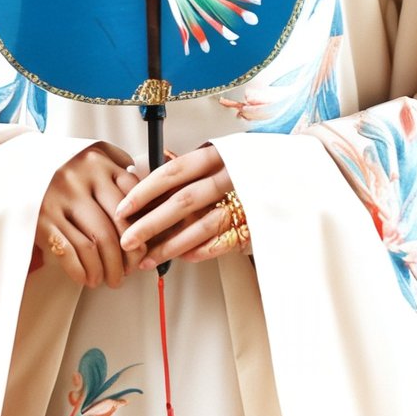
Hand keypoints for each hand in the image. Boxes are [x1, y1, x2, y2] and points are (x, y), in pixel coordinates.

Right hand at [30, 140, 147, 288]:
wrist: (9, 164)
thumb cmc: (58, 165)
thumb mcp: (88, 155)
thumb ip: (116, 168)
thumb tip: (149, 200)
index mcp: (98, 161)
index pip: (133, 200)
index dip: (142, 231)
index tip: (143, 249)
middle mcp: (80, 178)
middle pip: (116, 226)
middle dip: (127, 257)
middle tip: (128, 272)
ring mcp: (58, 198)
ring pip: (95, 244)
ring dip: (106, 270)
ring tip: (108, 280)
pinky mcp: (39, 218)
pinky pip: (69, 252)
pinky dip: (82, 271)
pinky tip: (87, 278)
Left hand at [113, 142, 252, 267]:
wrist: (293, 175)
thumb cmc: (248, 166)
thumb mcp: (220, 156)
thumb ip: (189, 168)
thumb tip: (144, 174)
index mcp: (218, 156)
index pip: (173, 173)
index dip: (145, 192)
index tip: (123, 209)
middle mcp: (231, 177)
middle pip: (182, 201)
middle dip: (150, 224)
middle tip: (127, 240)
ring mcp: (246, 201)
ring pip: (201, 226)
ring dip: (171, 246)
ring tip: (148, 260)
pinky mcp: (257, 223)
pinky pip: (225, 241)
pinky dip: (203, 250)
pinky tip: (184, 258)